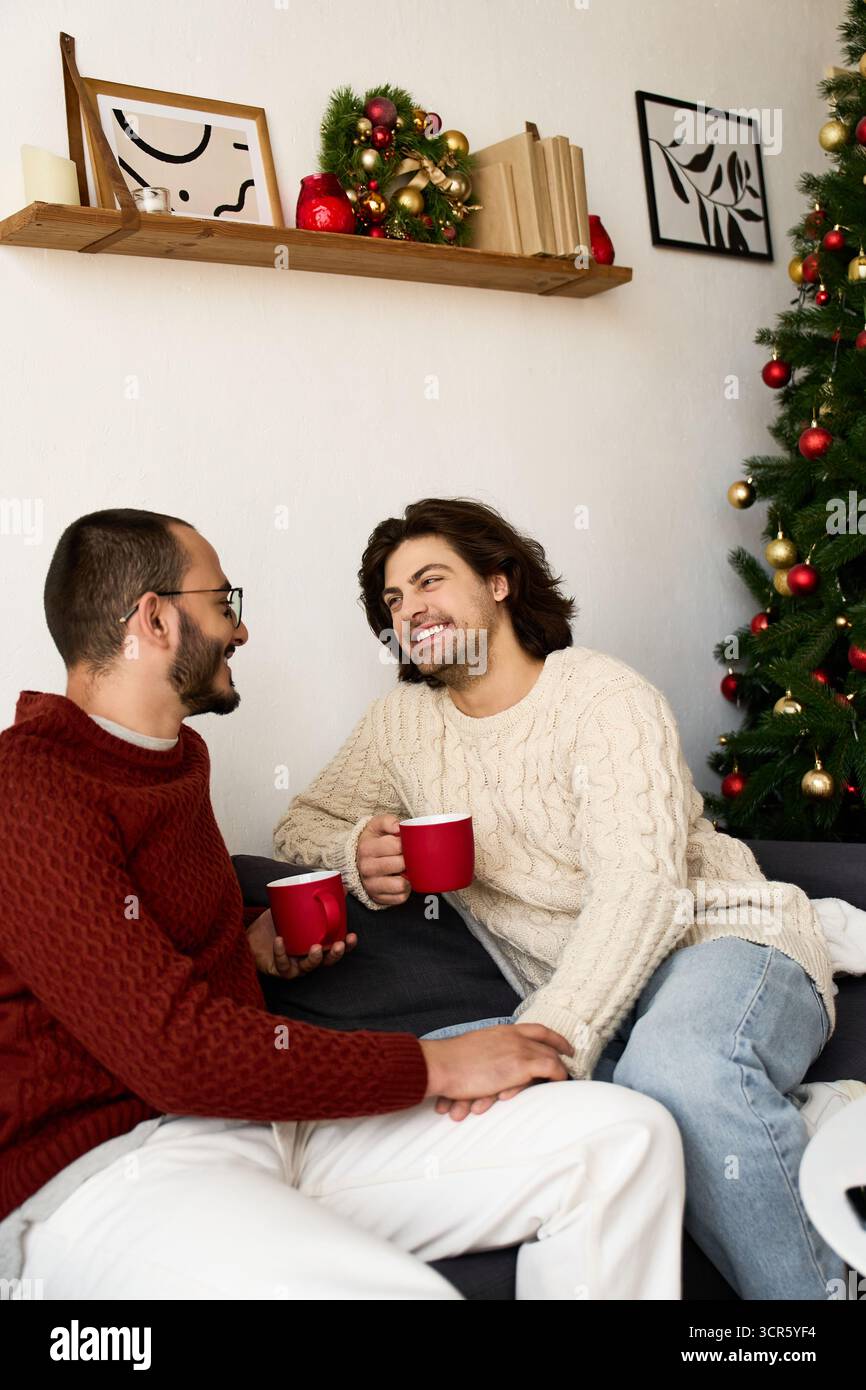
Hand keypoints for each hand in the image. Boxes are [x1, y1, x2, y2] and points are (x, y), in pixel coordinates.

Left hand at [246, 909, 357, 978]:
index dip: (347, 946)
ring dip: (314, 959)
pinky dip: (281, 953)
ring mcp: (293, 966)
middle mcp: (307, 958)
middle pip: (326, 962)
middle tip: (338, 944)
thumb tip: (340, 885)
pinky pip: (282, 964)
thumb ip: (315, 898)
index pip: (335, 949)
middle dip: (335, 954)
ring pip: (308, 967)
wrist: (251, 936)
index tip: (352, 936)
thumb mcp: (297, 909)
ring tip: (315, 947)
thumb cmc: (277, 924)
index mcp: (316, 945)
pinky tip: (280, 941)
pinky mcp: (277, 969)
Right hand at [356, 814, 410, 905]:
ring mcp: (371, 885)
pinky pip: (400, 898)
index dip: (408, 843)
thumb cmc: (373, 842)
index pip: (396, 845)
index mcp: (367, 848)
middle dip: (409, 860)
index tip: (408, 843)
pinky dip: (405, 890)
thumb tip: (398, 827)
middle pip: (400, 864)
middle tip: (410, 856)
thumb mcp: (376, 826)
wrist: (357, 862)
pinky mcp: (378, 898)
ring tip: (407, 869)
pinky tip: (403, 880)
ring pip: (400, 884)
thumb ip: (387, 821)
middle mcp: (366, 867)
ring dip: (409, 877)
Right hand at [419, 1022, 573, 1122]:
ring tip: (566, 1077)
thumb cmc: (450, 1063)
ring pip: (551, 1055)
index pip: (535, 1029)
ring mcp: (518, 1049)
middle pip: (546, 1043)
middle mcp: (513, 1037)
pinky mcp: (521, 1065)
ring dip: (560, 1068)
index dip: (553, 1037)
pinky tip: (561, 1082)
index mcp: (502, 1031)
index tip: (563, 1045)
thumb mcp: (475, 1050)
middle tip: (570, 1061)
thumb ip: (489, 1054)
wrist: (442, 1065)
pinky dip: (559, 1075)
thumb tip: (493, 1066)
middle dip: (560, 1053)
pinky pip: (551, 1068)